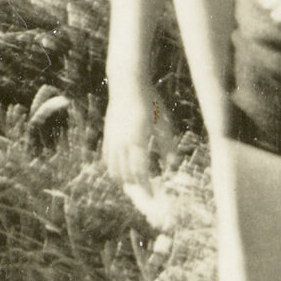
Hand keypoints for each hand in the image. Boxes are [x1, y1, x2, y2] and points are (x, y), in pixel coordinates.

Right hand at [103, 82, 163, 209]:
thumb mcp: (164, 122)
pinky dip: (114, 169)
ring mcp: (112, 140)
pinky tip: (122, 171)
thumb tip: (173, 165)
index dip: (146, 187)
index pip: (140, 172)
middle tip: (145, 195)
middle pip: (125, 175)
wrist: (127, 84)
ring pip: (114, 169)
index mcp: (137, 141)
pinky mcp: (107, 135)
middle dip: (135, 187)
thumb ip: (167, 145)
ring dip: (124, 180)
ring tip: (135, 186)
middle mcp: (122, 143)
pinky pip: (107, 159)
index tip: (152, 196)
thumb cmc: (150, 101)